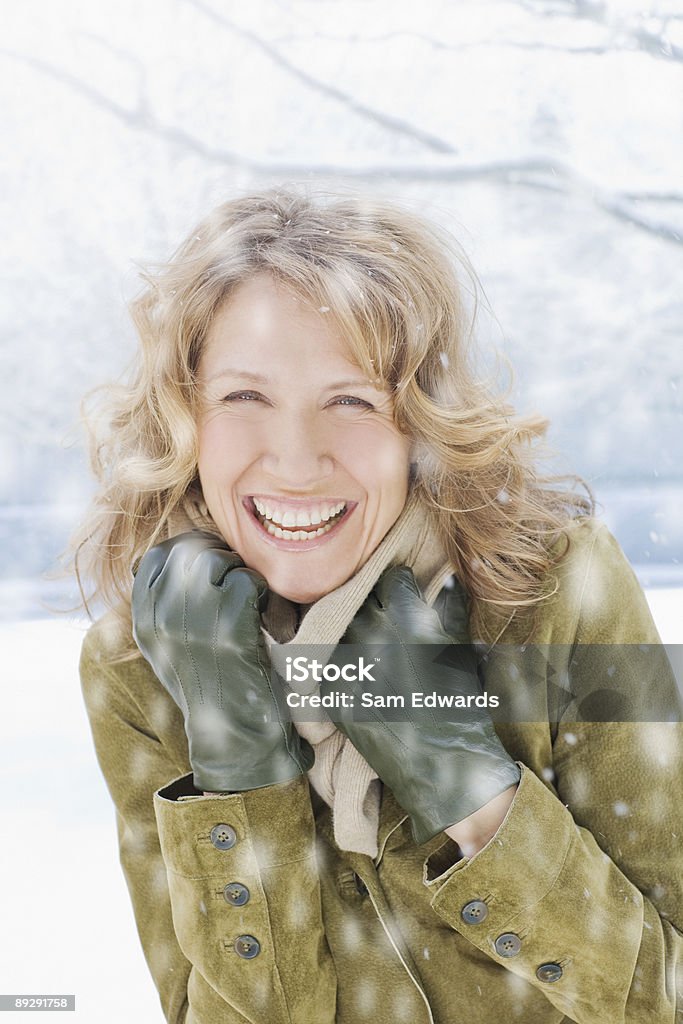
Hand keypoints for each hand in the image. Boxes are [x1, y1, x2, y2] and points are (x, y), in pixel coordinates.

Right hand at [131, 530, 313, 791]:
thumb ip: (167, 603)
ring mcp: (192, 623)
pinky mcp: (228, 630)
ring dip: (247, 578)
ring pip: (222, 562)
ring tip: (257, 610)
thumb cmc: (214, 688)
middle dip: (224, 561)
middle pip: (193, 552)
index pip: (160, 556)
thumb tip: (179, 553)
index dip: (193, 551)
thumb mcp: (172, 647)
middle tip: (244, 591)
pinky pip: (250, 582)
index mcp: (144, 622)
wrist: (236, 741)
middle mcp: (160, 619)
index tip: (218, 571)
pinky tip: (273, 624)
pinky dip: (270, 600)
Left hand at [321, 566, 519, 844]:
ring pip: (338, 626)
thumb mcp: (461, 652)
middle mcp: (375, 635)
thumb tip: (451, 576)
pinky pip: (324, 663)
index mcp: (410, 620)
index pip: (393, 580)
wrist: (443, 765)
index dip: (400, 586)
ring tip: (362, 641)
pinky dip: (335, 661)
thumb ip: (453, 608)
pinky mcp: (334, 693)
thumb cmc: (461, 707)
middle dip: (371, 603)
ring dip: (349, 630)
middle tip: (381, 616)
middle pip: (360, 598)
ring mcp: (350, 664)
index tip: (401, 594)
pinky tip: (351, 669)